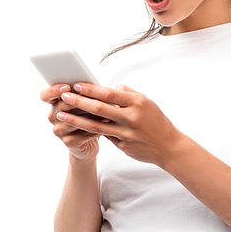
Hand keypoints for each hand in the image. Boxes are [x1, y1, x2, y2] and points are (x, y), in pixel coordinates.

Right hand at [40, 84, 99, 160]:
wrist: (89, 143)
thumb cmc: (90, 119)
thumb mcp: (88, 103)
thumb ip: (87, 93)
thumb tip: (96, 84)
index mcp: (55, 103)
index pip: (45, 95)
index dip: (53, 90)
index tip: (67, 87)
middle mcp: (53, 116)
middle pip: (62, 105)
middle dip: (80, 100)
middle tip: (94, 95)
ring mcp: (59, 130)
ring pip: (74, 119)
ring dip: (91, 114)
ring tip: (106, 109)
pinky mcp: (68, 142)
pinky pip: (83, 132)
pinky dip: (97, 127)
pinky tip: (108, 124)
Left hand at [59, 83, 185, 165]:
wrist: (169, 146)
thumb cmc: (157, 121)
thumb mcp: (147, 102)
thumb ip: (127, 94)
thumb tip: (109, 88)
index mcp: (137, 103)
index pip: (109, 93)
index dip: (91, 89)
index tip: (76, 85)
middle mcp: (131, 117)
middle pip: (99, 109)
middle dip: (79, 102)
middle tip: (64, 97)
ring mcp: (126, 133)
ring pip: (96, 126)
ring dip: (76, 120)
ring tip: (61, 115)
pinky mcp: (122, 146)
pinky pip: (103, 136)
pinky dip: (88, 132)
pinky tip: (75, 128)